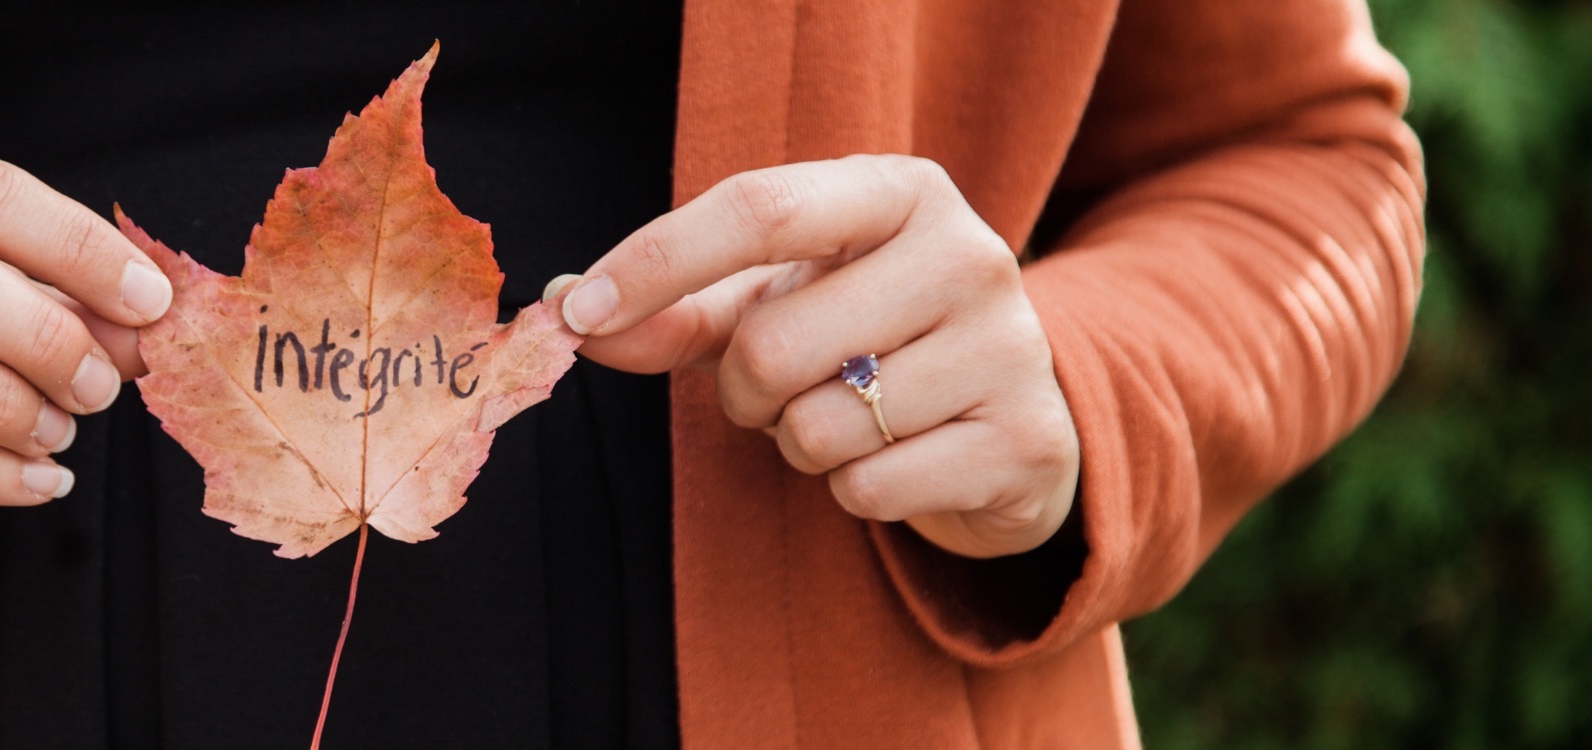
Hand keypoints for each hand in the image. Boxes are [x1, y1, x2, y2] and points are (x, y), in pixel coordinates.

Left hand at [557, 155, 1078, 558]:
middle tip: (782, 389)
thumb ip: (673, 309)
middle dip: (745, 391)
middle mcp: (968, 253)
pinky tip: (897, 457)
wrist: (1008, 418)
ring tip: (850, 415)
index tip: (579, 313)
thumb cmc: (865, 338)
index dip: (657, 263)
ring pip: (819, 427)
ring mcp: (1009, 347)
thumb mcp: (773, 301)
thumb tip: (566, 312)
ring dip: (800, 442)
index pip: (760, 209)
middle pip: (772, 343)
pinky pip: (868, 488)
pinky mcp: (1024, 440)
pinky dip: (854, 490)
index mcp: (900, 192)